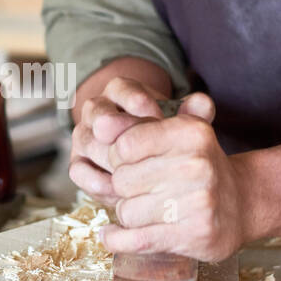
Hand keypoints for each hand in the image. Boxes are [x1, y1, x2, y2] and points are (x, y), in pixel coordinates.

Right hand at [69, 77, 212, 201]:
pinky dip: (98, 182)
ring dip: (110, 159)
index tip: (154, 113)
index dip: (135, 100)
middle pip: (98, 114)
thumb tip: (202, 104)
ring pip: (89, 142)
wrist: (150, 164)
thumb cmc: (166, 137)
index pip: (120, 88)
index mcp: (119, 92)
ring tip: (135, 173)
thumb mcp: (180, 122)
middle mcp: (96, 111)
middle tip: (141, 145)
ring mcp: (84, 138)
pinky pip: (79, 171)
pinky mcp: (78, 164)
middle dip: (120, 130)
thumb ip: (193, 113)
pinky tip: (120, 192)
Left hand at [99, 100, 247, 262]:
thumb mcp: (178, 133)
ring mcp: (198, 201)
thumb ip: (138, 123)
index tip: (129, 164)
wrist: (243, 202)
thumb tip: (100, 124)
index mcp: (189, 133)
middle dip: (124, 189)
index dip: (118, 159)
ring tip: (149, 210)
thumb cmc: (198, 165)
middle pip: (121, 181)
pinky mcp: (195, 233)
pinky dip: (117, 240)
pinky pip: (137, 239)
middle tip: (142, 191)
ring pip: (127, 212)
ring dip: (129, 215)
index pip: (123, 146)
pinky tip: (112, 235)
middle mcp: (195, 164)